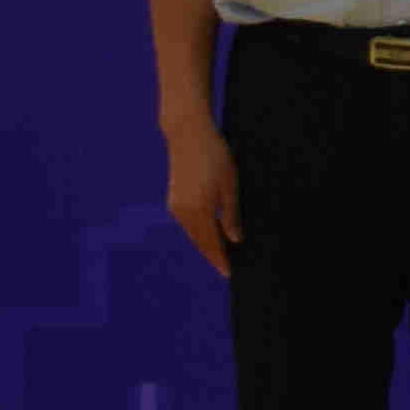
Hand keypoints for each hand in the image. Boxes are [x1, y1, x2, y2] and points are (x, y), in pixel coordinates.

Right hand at [160, 117, 236, 277]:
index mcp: (200, 210)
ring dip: (205, 244)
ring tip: (221, 255)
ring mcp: (176, 206)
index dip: (220, 259)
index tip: (229, 274)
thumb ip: (231, 215)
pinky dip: (198, 232)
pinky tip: (209, 235)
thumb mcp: (230, 185)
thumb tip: (235, 240)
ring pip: (192, 233)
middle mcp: (183, 212)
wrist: (188, 135)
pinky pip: (187, 223)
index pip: (211, 243)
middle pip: (200, 242)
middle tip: (227, 269)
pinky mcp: (174, 199)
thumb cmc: (215, 157)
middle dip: (213, 256)